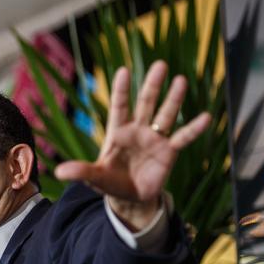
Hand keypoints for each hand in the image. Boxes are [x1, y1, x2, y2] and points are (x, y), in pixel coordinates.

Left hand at [55, 62, 210, 229]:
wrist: (130, 197)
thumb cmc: (110, 182)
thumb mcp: (94, 177)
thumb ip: (80, 171)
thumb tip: (58, 172)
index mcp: (118, 132)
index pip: (119, 107)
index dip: (121, 91)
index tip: (124, 71)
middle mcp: (138, 130)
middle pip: (145, 104)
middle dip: (152, 86)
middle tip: (161, 65)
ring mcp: (155, 139)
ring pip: (165, 115)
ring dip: (173, 99)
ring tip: (181, 80)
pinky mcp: (169, 152)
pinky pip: (182, 138)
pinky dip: (193, 129)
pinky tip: (205, 117)